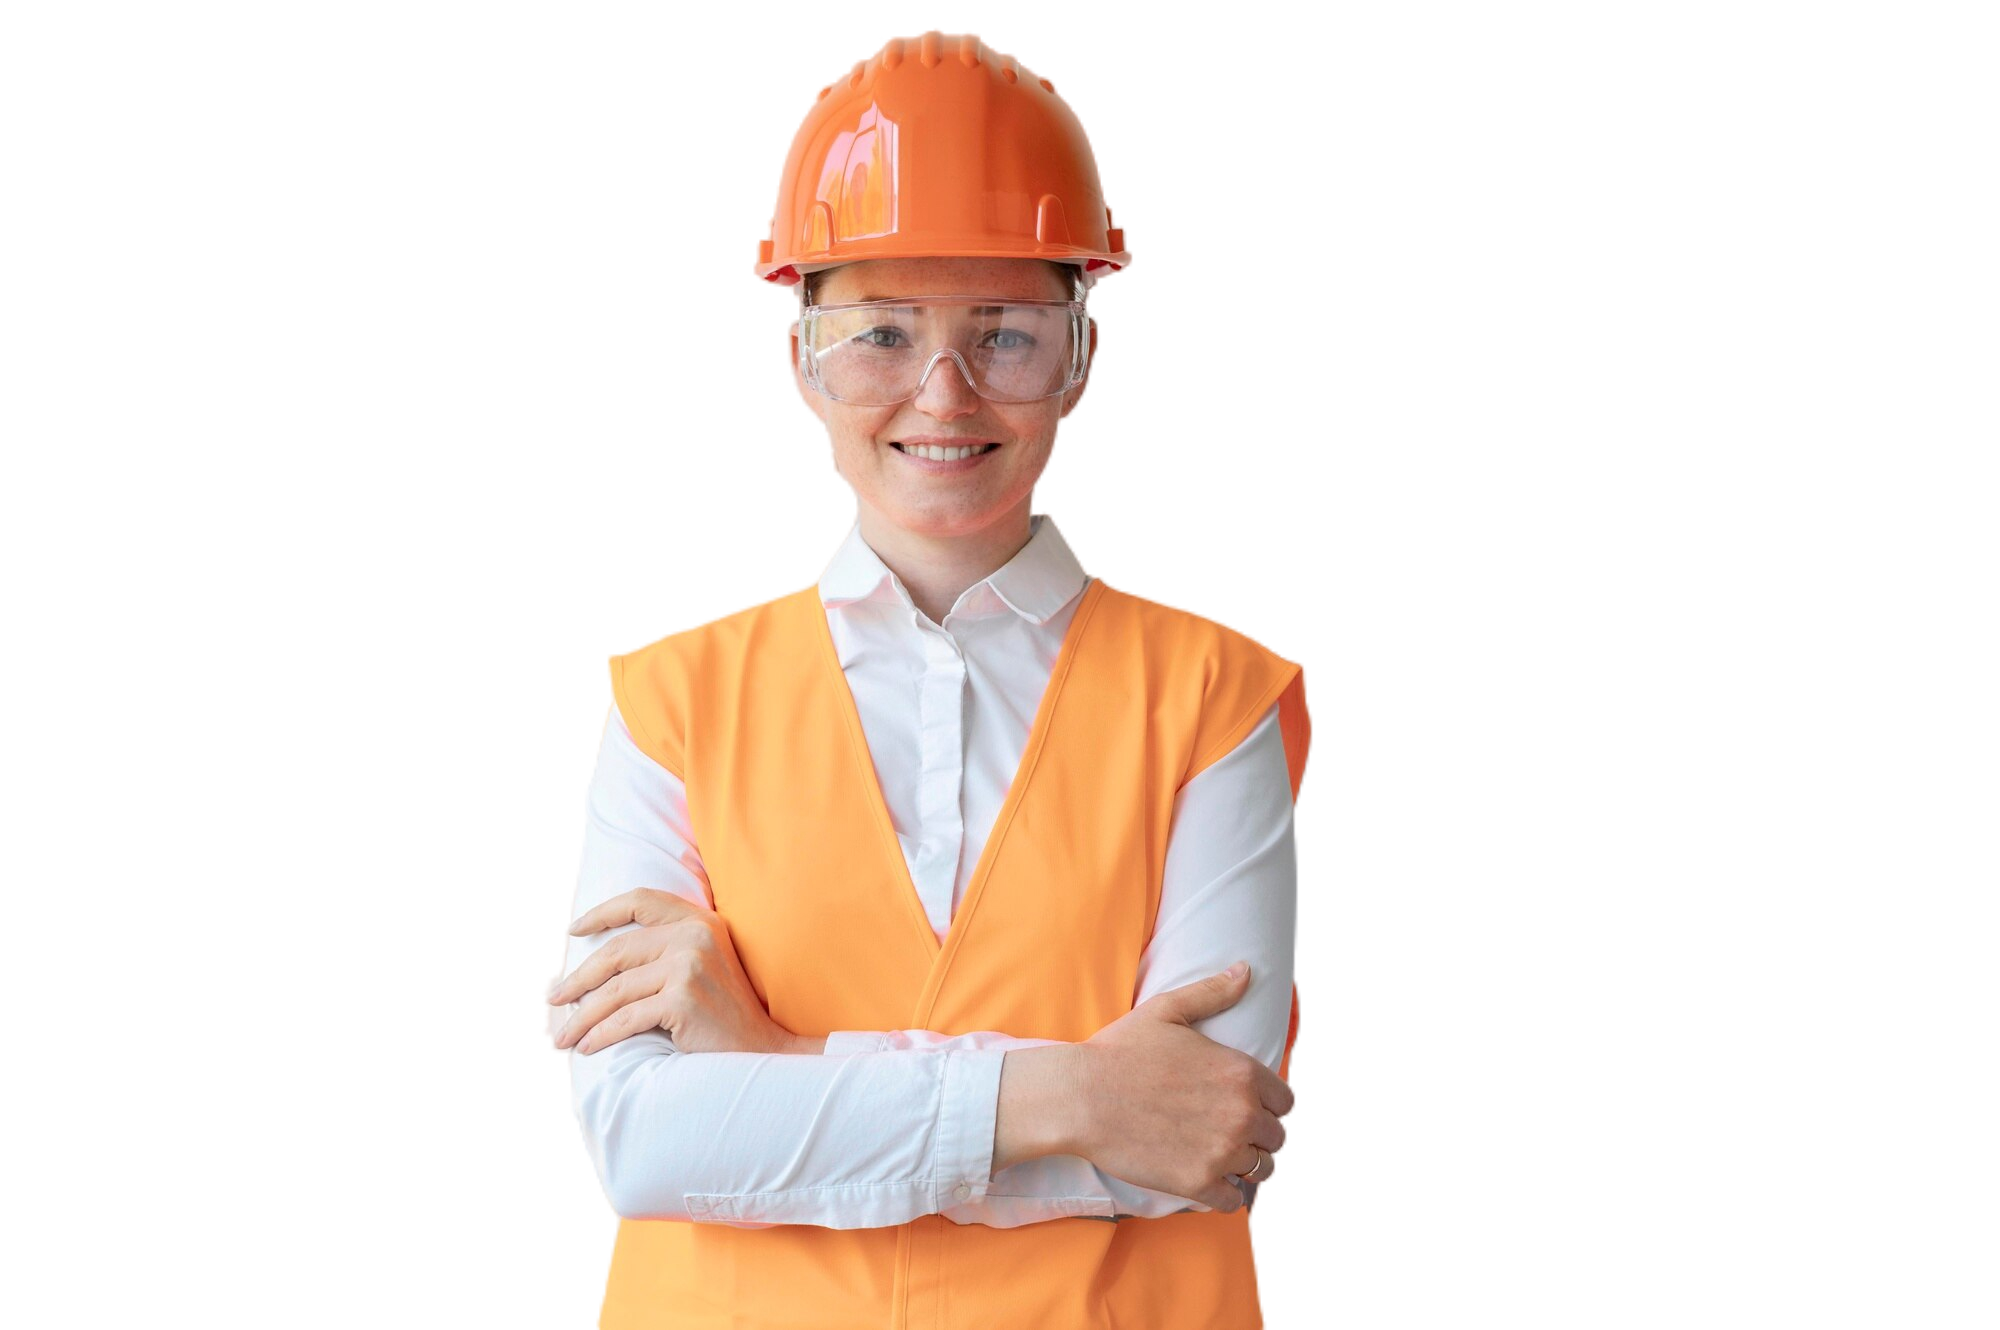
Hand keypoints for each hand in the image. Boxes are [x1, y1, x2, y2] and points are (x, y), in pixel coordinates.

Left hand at [550, 888, 807, 1056]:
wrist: (762, 1051)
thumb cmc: (724, 1015)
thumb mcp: (702, 967)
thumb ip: (667, 950)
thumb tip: (599, 962)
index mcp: (700, 921)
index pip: (641, 901)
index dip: (603, 912)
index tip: (576, 929)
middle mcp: (695, 937)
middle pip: (617, 951)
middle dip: (579, 979)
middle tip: (555, 999)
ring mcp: (690, 967)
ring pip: (616, 991)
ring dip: (582, 1017)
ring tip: (563, 1036)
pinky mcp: (683, 1000)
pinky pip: (626, 1019)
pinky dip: (600, 1036)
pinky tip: (586, 1047)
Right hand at [1070, 963, 1293, 1214]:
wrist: (1080, 1097)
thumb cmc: (1119, 1052)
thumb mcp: (1168, 1011)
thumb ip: (1213, 992)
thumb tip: (1246, 971)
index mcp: (1241, 1073)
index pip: (1284, 1102)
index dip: (1264, 1104)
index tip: (1241, 1105)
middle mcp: (1242, 1114)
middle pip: (1274, 1138)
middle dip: (1253, 1135)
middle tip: (1220, 1129)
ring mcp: (1222, 1152)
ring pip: (1258, 1169)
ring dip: (1241, 1164)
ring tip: (1213, 1154)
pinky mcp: (1199, 1183)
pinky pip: (1234, 1201)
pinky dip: (1222, 1194)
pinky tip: (1202, 1177)